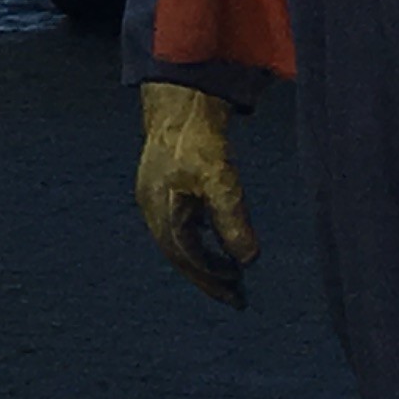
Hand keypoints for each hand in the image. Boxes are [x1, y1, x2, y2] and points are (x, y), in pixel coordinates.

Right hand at [137, 81, 256, 304]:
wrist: (180, 102)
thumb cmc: (198, 140)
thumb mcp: (221, 181)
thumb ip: (233, 221)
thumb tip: (247, 260)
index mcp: (161, 208)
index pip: (185, 255)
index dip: (211, 277)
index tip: (238, 292)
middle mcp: (151, 205)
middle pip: (176, 253)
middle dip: (204, 276)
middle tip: (234, 296)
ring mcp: (152, 194)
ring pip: (175, 240)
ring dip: (200, 260)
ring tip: (226, 274)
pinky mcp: (161, 184)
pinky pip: (176, 224)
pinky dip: (196, 240)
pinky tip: (213, 239)